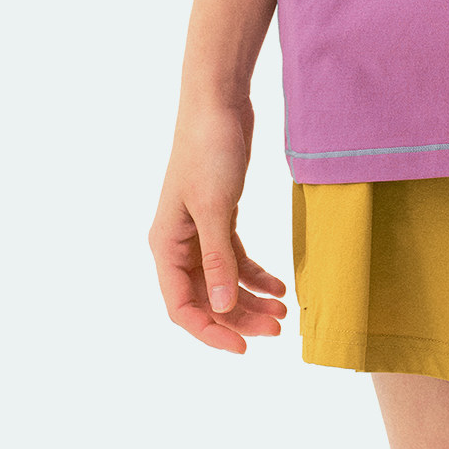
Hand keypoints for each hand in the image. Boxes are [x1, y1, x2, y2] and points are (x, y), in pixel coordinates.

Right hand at [149, 96, 288, 352]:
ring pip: (223, 279)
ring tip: (283, 312)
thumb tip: (220, 309)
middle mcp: (179, 243)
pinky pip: (235, 257)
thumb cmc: (208, 150)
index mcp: (165, 245)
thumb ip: (217, 259)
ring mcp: (200, 230)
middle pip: (206, 297)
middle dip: (239, 317)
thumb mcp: (214, 207)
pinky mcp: (220, 215)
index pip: (182, 306)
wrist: (219, 102)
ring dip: (250, 298)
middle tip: (276, 329)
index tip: (243, 347)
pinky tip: (278, 285)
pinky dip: (255, 273)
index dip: (210, 331)